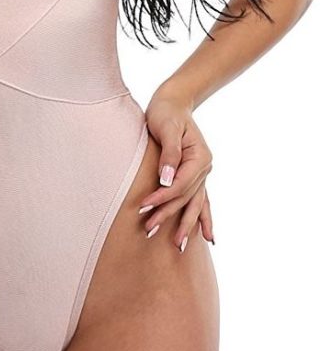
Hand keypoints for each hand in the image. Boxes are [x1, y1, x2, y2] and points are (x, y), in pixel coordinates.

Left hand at [140, 87, 214, 251]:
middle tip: (149, 232)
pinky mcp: (194, 175)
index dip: (161, 198)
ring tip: (178, 248)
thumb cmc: (166, 112)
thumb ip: (169, 155)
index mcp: (200, 158)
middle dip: (167, 216)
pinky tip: (209, 238)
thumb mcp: (166, 128)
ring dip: (185, 225)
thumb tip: (166, 179)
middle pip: (185, 198)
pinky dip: (204, 218)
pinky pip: (201, 201)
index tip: (142, 207)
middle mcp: (205, 168)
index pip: (179, 186)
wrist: (173, 103)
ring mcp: (202, 173)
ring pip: (194, 204)